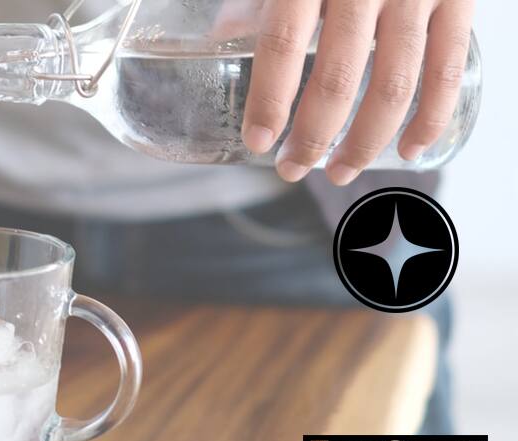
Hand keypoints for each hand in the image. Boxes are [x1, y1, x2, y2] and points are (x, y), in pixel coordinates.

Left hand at [241, 0, 473, 184]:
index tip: (259, 142)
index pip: (283, 41)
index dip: (270, 98)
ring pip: (394, 85)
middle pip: (338, 77)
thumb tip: (223, 39)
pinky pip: (447, 70)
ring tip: (339, 171)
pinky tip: (408, 151)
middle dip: (313, 136)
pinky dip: (430, 118)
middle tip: (292, 168)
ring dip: (365, 142)